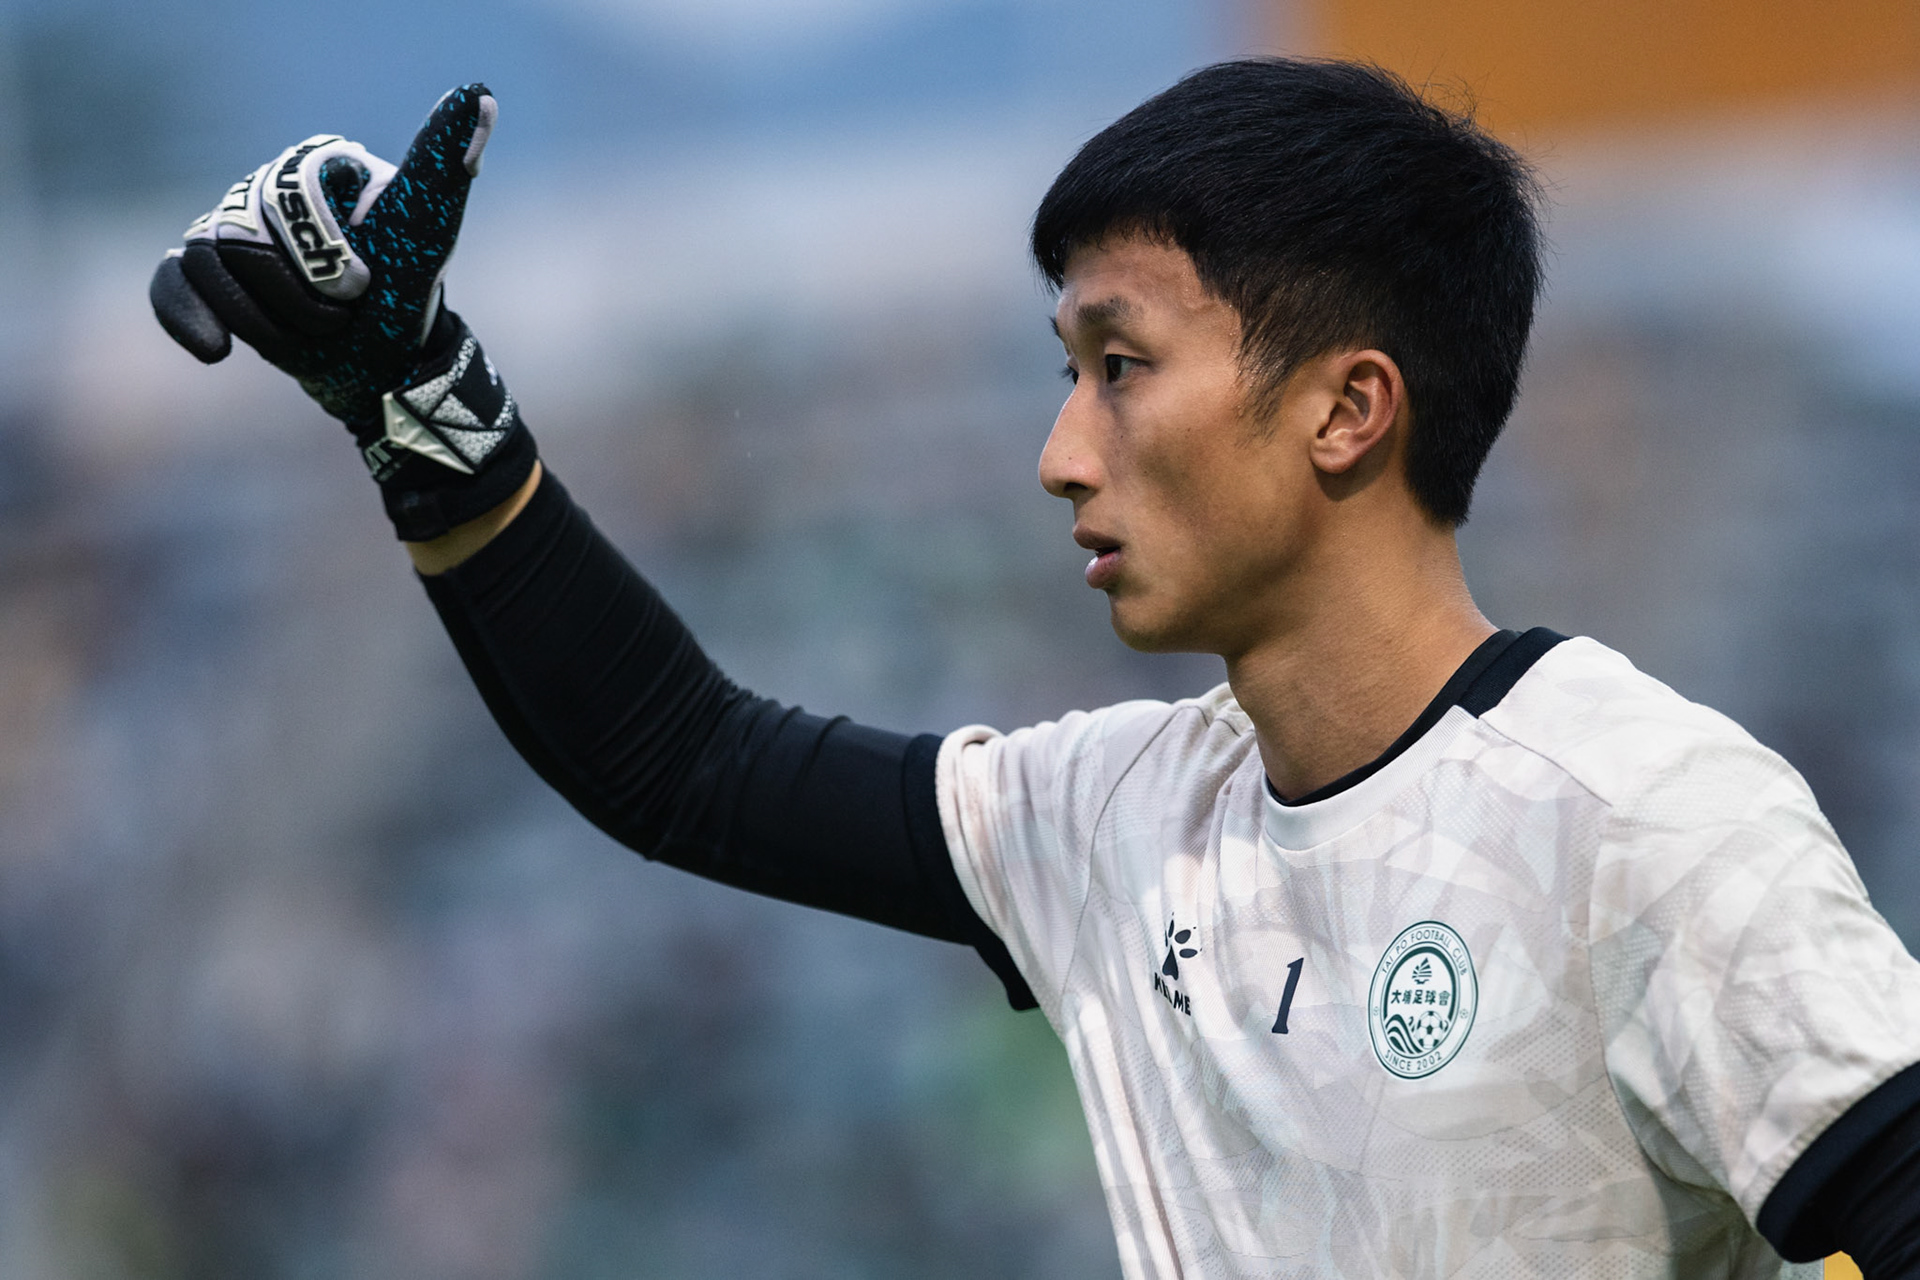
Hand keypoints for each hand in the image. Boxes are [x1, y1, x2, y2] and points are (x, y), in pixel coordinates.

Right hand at [150, 85, 538, 541]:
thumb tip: (477, 96)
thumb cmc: (406, 290)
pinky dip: (188, 316)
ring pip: (206, 259)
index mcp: (317, 165)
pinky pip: (171, 281)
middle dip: (296, 293)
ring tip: (313, 334)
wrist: (384, 364)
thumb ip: (445, 165)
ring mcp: (233, 231)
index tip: (361, 288)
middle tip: (342, 317)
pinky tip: (217, 351)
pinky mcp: (210, 274)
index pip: (290, 189)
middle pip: (243, 231)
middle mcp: (268, 188)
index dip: (321, 250)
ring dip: (261, 317)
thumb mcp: (430, 230)